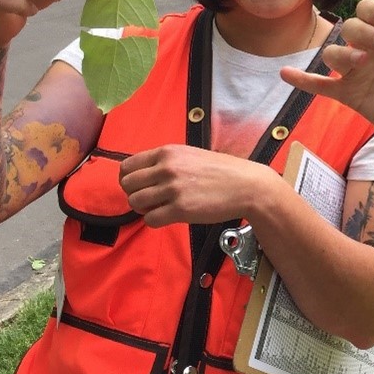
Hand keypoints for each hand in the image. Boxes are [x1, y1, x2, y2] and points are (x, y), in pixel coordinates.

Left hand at [120, 145, 274, 227]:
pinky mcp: (180, 209)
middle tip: (150, 200)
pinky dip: (155, 221)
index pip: (127, 166)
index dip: (129, 179)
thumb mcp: (191, 155)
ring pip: (135, 202)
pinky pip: (150, 219)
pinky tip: (169, 217)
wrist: (246, 185)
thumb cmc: (222, 171)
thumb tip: (144, 175)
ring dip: (144, 209)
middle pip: (127, 185)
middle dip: (135, 194)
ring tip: (161, 208)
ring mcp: (173, 189)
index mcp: (167, 152)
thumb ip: (167, 162)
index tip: (140, 186)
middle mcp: (166, 168)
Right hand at [281, 0, 373, 147]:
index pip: (369, 11)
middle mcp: (367, 48)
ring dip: (342, 54)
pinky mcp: (349, 94)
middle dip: (363, 32)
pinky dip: (303, 80)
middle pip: (350, 28)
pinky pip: (320, 86)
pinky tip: (286, 74)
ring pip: (333, 54)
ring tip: (362, 62)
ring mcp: (356, 71)